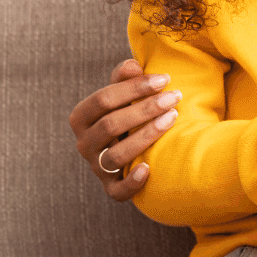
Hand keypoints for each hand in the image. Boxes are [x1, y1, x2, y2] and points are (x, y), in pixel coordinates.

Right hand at [69, 58, 180, 201]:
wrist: (130, 144)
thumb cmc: (127, 112)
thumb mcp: (124, 93)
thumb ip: (125, 77)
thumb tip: (133, 65)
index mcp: (82, 117)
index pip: (103, 99)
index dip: (134, 88)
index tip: (165, 79)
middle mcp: (84, 144)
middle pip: (111, 125)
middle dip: (146, 109)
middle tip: (175, 97)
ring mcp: (97, 167)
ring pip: (116, 155)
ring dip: (146, 136)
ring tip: (172, 118)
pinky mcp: (111, 187)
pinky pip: (117, 191)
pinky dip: (132, 182)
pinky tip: (150, 167)